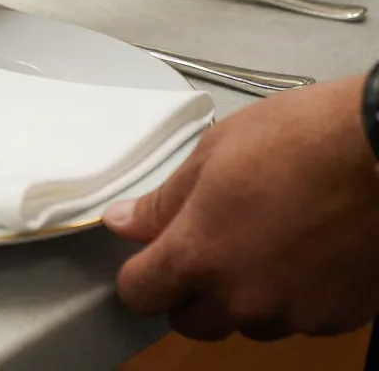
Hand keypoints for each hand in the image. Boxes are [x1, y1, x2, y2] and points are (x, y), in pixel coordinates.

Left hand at [104, 76, 378, 341]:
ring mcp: (293, 313)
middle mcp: (241, 297)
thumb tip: (126, 221)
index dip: (138, 273)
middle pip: (190, 319)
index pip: (140, 293)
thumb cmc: (301, 140)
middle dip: (187, 289)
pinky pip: (295, 318)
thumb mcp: (212, 154)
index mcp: (199, 254)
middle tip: (205, 243)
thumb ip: (164, 201)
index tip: (146, 256)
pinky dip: (290, 295)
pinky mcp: (336, 318)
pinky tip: (302, 250)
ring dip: (241, 294)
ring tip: (262, 238)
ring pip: (245, 321)